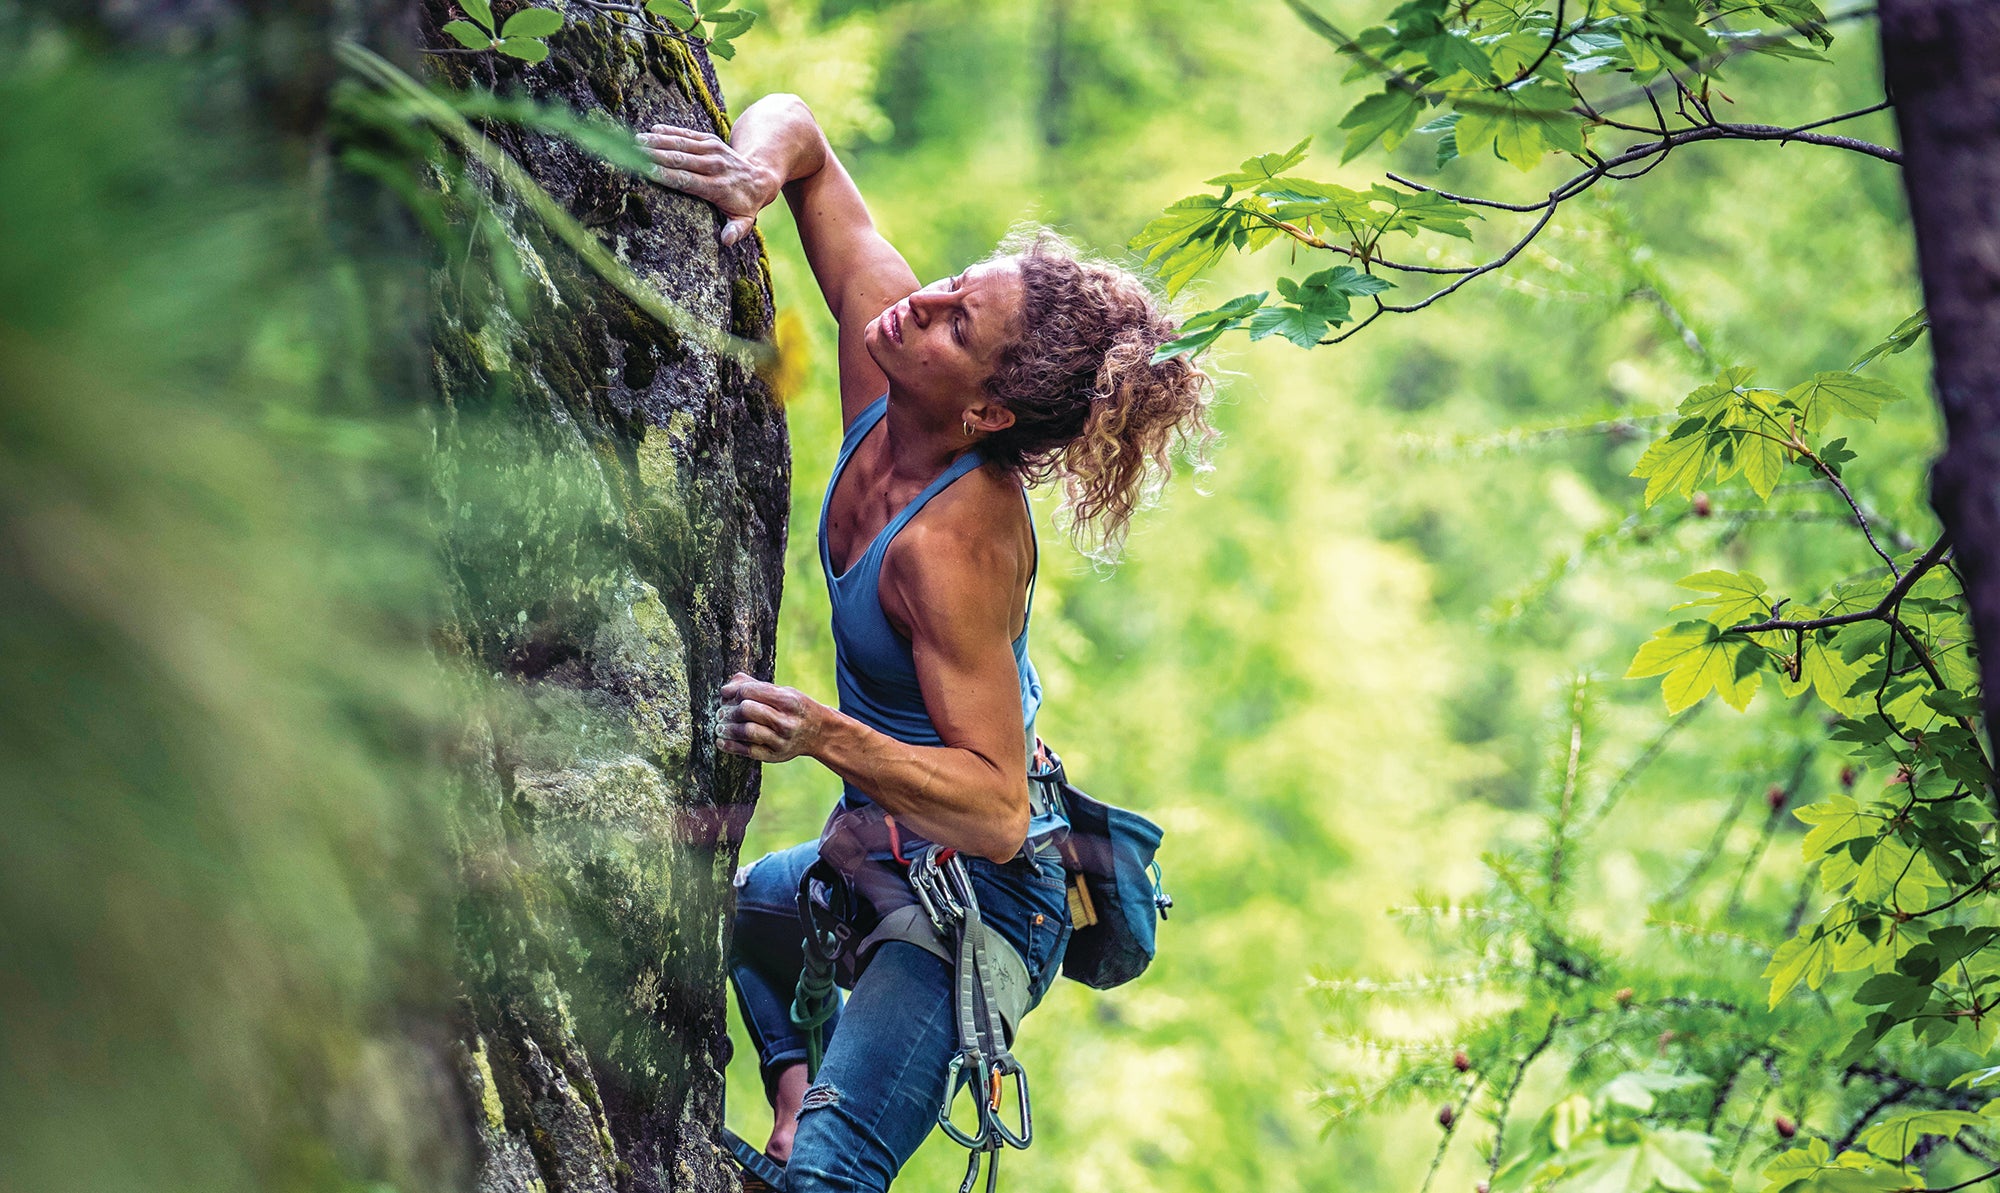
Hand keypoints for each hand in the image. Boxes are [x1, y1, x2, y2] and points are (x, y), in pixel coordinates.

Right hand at [639, 124, 777, 246]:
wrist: (760, 176)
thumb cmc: (746, 203)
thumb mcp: (744, 221)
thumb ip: (736, 231)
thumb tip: (726, 241)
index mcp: (717, 187)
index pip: (687, 180)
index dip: (667, 175)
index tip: (647, 170)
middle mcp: (714, 166)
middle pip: (680, 159)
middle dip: (656, 155)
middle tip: (633, 152)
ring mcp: (712, 150)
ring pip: (681, 143)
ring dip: (658, 141)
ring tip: (636, 140)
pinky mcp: (710, 139)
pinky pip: (688, 134)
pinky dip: (670, 131)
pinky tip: (653, 129)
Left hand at [717, 672, 822, 762]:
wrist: (819, 732)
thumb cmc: (794, 708)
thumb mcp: (782, 691)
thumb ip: (754, 685)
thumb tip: (725, 690)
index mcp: (788, 700)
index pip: (751, 691)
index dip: (734, 691)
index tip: (726, 694)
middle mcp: (786, 721)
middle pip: (747, 710)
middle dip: (729, 710)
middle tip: (721, 712)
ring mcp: (781, 740)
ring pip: (746, 731)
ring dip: (727, 728)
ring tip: (719, 726)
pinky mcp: (774, 755)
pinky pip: (747, 751)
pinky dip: (730, 746)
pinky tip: (721, 741)